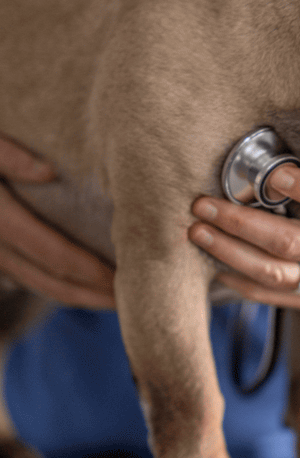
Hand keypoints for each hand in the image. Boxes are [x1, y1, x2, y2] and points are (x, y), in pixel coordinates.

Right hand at [0, 135, 114, 308]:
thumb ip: (10, 156)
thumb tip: (48, 171)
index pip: (52, 253)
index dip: (89, 271)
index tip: (124, 279)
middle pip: (48, 279)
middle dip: (90, 294)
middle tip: (130, 301)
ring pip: (35, 284)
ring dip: (75, 296)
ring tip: (111, 298)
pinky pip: (23, 276)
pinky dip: (53, 285)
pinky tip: (80, 285)